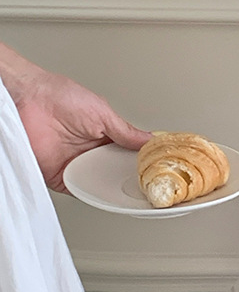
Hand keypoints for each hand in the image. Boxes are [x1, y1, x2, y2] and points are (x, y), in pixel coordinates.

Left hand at [0, 44, 150, 191]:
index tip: (156, 171)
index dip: (141, 163)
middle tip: (147, 186)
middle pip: (116, 173)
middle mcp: (90, 152)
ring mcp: (76, 165)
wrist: (28, 100)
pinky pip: (80, 191)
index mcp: (104, 136)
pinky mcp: (61, 176)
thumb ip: (125, 131)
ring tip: (130, 193)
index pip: (127, 155)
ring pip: (100, 185)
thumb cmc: (58, 95)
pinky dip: (92, 196)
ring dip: (113, 190)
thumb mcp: (102, 112)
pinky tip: (105, 195)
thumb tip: (148, 140)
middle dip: (130, 180)